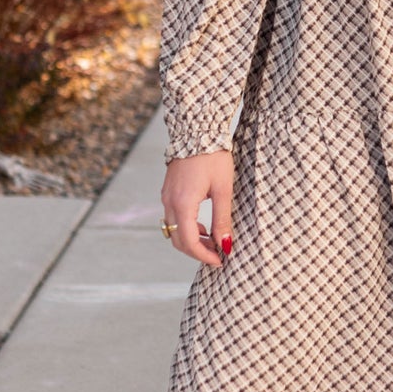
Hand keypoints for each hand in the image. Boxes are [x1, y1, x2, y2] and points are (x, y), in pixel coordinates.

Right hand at [161, 151, 232, 267]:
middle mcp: (169, 202)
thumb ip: (223, 219)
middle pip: (178, 239)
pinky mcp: (168, 191)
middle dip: (198, 251)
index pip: (189, 241)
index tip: (220, 261)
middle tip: (218, 255)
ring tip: (214, 241)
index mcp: (183, 203)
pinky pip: (173, 218)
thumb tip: (226, 245)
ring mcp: (166, 196)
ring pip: (174, 230)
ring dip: (192, 240)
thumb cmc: (213, 157)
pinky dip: (187, 228)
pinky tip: (204, 225)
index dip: (204, 255)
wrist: (198, 130)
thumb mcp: (223, 189)